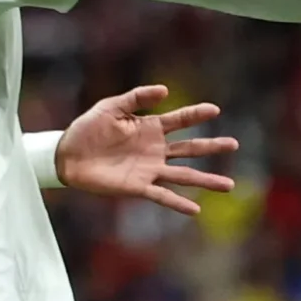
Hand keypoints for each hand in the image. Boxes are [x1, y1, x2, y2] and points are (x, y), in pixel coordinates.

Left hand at [53, 85, 239, 216]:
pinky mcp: (137, 186)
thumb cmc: (87, 129)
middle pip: (190, 148)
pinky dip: (178, 203)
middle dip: (212, 146)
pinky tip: (196, 209)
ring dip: (206, 180)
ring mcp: (149, 169)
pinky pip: (162, 195)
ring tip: (229, 185)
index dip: (196, 114)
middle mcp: (155, 150)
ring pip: (184, 175)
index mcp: (150, 128)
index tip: (215, 110)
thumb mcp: (111, 106)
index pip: (180, 120)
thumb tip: (165, 90)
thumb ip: (137, 98)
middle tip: (234, 144)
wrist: (67, 155)